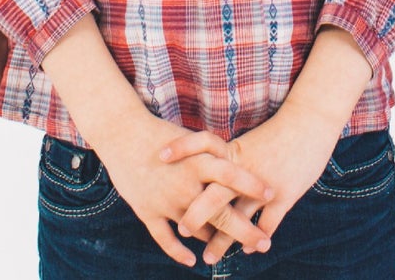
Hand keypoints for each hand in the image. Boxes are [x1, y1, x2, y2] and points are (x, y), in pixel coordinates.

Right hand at [93, 113, 273, 267]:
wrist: (122, 134)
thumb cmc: (160, 133)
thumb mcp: (191, 139)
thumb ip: (211, 155)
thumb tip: (236, 163)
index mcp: (198, 161)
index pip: (232, 175)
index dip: (252, 186)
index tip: (271, 195)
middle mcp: (186, 184)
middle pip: (221, 213)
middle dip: (245, 231)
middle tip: (264, 243)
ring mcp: (166, 201)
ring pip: (198, 230)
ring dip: (214, 240)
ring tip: (231, 248)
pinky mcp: (147, 212)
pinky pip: (165, 239)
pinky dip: (178, 252)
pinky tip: (191, 261)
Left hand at [184, 92, 341, 260]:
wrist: (311, 121)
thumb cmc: (281, 130)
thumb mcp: (251, 143)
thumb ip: (230, 158)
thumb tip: (206, 169)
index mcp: (236, 152)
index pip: (201, 147)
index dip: (180, 150)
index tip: (160, 158)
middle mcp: (246, 170)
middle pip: (215, 194)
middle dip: (196, 215)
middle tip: (182, 229)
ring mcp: (265, 185)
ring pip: (238, 218)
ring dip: (222, 241)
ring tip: (209, 258)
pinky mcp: (286, 195)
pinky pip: (267, 223)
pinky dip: (254, 238)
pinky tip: (245, 248)